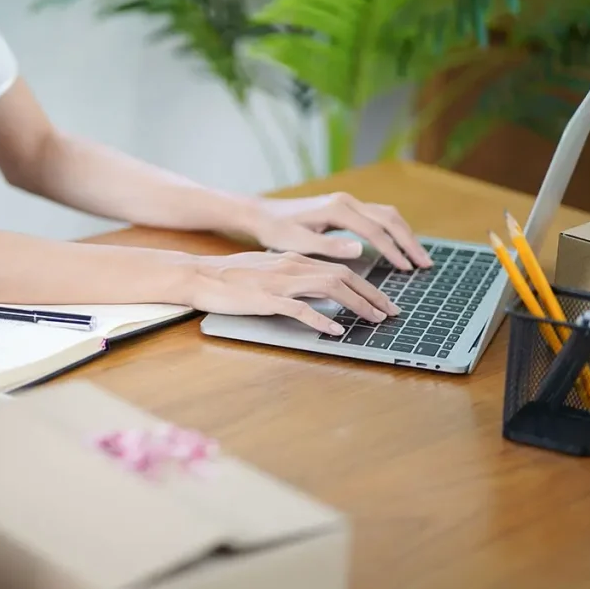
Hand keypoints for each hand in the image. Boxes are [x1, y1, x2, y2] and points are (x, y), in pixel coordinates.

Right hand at [182, 251, 400, 334]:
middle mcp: (292, 266)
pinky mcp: (266, 298)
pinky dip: (322, 318)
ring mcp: (280, 282)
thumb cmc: (228, 278)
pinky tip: (336, 330)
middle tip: (392, 312)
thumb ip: (293, 277)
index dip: (366, 285)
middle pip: (343, 276)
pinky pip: (300, 308)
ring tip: (374, 320)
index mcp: (293, 259)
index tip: (383, 301)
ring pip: (330, 287)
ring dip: (357, 304)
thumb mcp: (267, 272)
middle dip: (372, 294)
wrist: (198, 275)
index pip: (339, 268)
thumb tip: (316, 291)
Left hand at [242, 193, 432, 270]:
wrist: (262, 214)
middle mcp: (346, 201)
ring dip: (405, 235)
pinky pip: (378, 216)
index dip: (392, 250)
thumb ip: (328, 246)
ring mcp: (347, 202)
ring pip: (387, 215)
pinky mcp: (345, 207)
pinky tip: (399, 247)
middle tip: (424, 264)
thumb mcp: (297, 242)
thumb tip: (359, 249)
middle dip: (408, 241)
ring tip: (418, 258)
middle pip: (388, 218)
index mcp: (336, 209)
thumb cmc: (276, 231)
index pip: (374, 230)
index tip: (406, 268)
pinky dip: (393, 231)